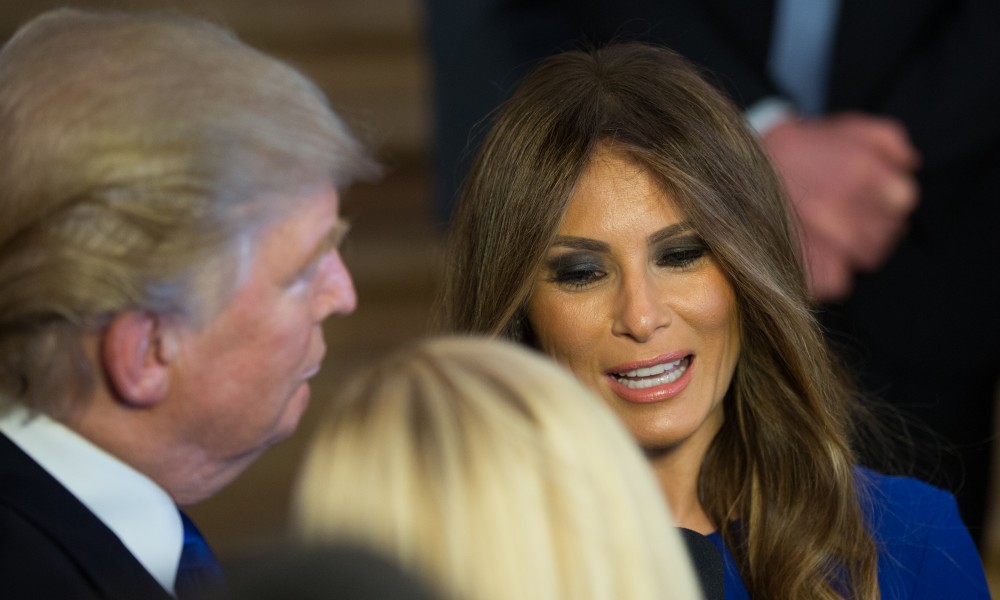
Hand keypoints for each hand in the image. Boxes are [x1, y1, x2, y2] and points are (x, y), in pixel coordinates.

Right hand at [762, 112, 919, 300]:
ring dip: (855, 249)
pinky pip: (838, 281)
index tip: (868, 200)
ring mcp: (827, 240)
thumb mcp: (845, 127)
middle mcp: (847, 206)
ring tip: (832, 236)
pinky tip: (818, 255)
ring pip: (868, 257)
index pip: (902, 199)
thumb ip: (888, 140)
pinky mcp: (808, 268)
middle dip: (872, 225)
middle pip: (887, 232)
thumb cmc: (796, 149)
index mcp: (862, 171)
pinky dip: (832, 273)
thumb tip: (911, 164)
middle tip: (844, 218)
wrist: (734, 167)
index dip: (886, 200)